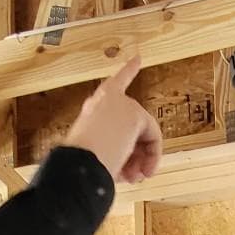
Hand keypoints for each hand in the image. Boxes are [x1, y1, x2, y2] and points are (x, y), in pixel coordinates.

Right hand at [63, 57, 161, 185]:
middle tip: (133, 175)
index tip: (139, 58)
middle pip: (133, 124)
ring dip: (144, 158)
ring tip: (136, 177)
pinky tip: (150, 169)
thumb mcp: (95, 151)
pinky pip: (153, 138)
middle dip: (136, 152)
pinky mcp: (135, 115)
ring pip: (144, 133)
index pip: (114, 84)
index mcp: (94, 107)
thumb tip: (136, 166)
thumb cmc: (82, 163)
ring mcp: (122, 104)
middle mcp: (108, 99)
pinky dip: (153, 156)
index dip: (128, 70)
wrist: (80, 165)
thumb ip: (115, 148)